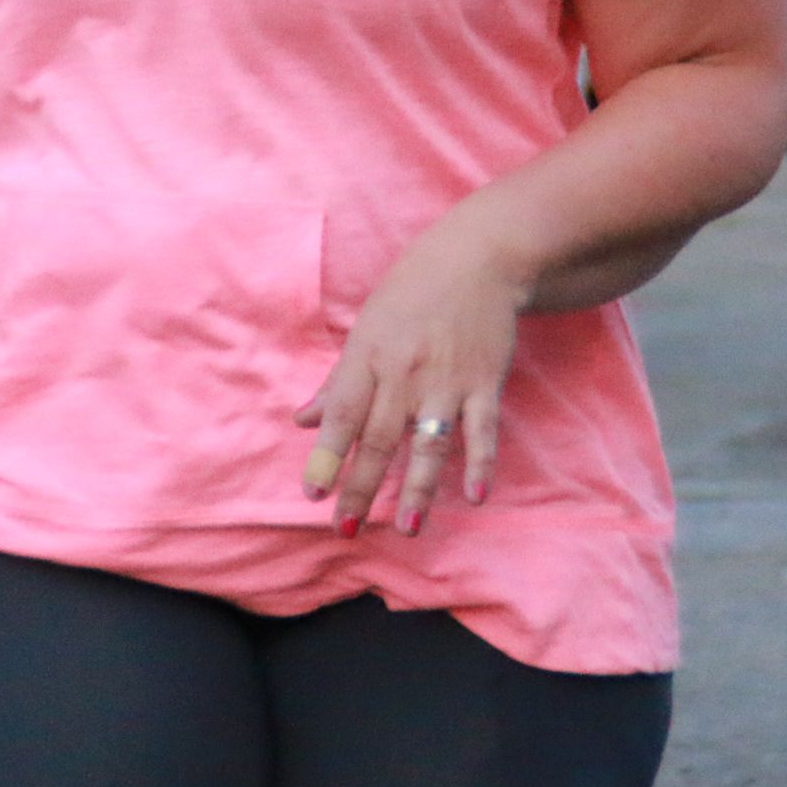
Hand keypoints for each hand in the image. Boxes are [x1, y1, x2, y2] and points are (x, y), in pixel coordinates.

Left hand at [295, 213, 527, 536]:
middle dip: (360, 487)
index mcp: (368, 355)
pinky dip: (480, 462)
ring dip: (418, 487)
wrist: (480, 257)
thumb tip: (302, 421)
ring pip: (429, 442)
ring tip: (405, 527)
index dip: (327, 454)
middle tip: (345, 529)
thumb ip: (337, 381)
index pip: (343, 413)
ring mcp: (447, 380)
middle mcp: (404, 372)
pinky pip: (482, 430)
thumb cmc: (413, 291)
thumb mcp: (366, 327)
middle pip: (379, 438)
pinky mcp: (484, 382)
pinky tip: (476, 494)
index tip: (313, 493)